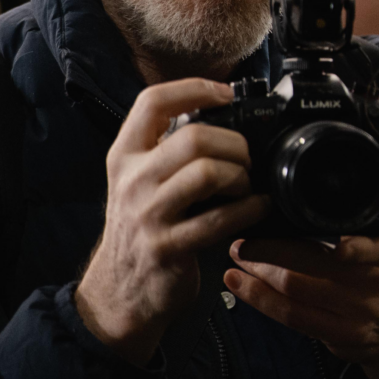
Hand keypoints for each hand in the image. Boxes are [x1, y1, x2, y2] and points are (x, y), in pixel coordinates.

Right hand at [76, 79, 268, 363]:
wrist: (120, 290)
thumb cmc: (143, 227)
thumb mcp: (142, 180)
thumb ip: (169, 148)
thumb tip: (225, 114)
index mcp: (125, 156)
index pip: (152, 102)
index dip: (195, 89)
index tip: (226, 94)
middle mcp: (132, 180)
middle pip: (194, 136)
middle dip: (235, 143)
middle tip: (247, 159)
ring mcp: (147, 215)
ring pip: (208, 172)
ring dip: (241, 176)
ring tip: (246, 186)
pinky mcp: (167, 247)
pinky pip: (220, 219)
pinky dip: (251, 209)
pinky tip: (258, 207)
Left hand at [226, 218, 378, 378]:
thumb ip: (361, 222)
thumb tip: (312, 196)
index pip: (373, 246)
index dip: (357, 246)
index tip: (340, 244)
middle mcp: (376, 281)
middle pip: (315, 265)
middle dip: (271, 250)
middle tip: (245, 239)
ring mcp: (358, 311)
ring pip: (296, 289)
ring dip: (259, 273)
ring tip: (240, 257)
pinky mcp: (339, 334)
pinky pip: (291, 316)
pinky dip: (259, 298)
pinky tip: (240, 284)